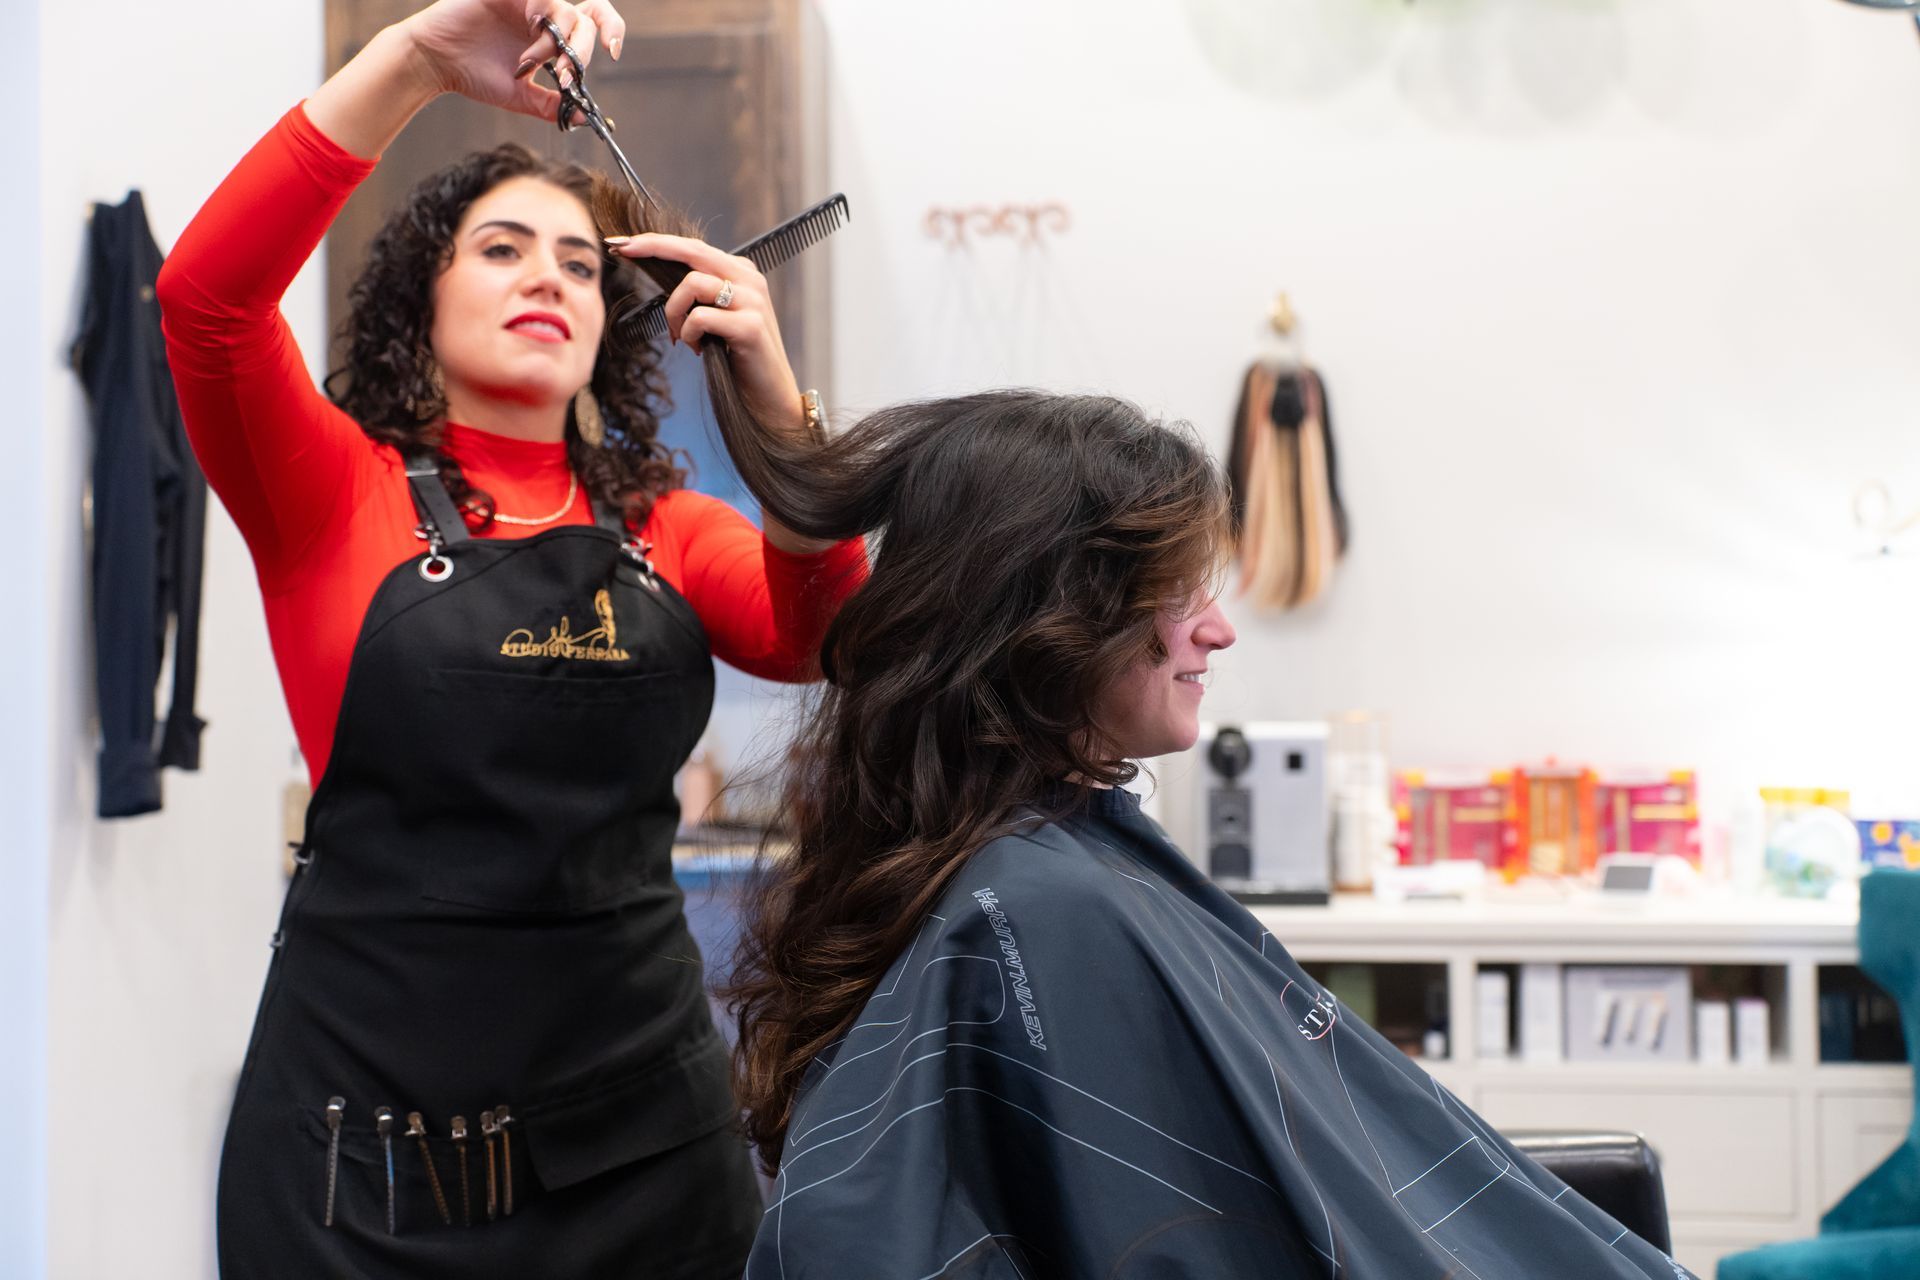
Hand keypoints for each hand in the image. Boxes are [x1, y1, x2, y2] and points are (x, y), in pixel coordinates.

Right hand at [400, 0, 626, 122]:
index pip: (593, 23)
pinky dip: (543, 11)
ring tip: (533, 63)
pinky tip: (531, 28)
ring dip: (557, 43)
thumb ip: (553, 105)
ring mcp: (526, 1)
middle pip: (588, 17)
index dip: (612, 30)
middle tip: (564, 75)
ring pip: (566, 9)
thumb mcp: (522, 97)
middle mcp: (543, 15)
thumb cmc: (474, 76)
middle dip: (583, 50)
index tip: (613, 52)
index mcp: (551, 36)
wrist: (435, 64)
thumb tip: (586, 119)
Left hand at [611, 234, 806, 430]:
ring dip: (673, 312)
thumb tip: (657, 274)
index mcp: (740, 272)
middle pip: (691, 251)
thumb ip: (699, 293)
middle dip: (650, 248)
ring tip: (680, 337)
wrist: (769, 395)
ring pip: (691, 285)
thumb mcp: (719, 316)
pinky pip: (699, 318)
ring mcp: (751, 301)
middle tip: (622, 251)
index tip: (621, 243)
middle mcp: (749, 280)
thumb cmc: (737, 357)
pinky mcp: (749, 327)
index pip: (693, 247)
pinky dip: (688, 334)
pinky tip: (696, 349)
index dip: (655, 242)